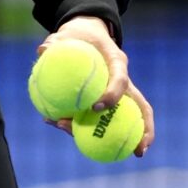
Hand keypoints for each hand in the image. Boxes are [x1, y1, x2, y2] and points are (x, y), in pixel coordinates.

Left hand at [41, 15, 154, 155]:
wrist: (86, 34)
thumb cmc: (79, 34)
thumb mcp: (68, 33)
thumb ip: (56, 42)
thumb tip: (44, 50)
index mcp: (117, 62)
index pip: (120, 79)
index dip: (112, 95)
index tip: (95, 107)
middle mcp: (122, 81)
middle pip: (139, 108)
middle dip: (143, 131)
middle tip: (138, 151)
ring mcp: (119, 94)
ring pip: (125, 120)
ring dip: (117, 138)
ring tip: (99, 153)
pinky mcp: (109, 103)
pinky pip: (103, 121)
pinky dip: (88, 131)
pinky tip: (64, 132)